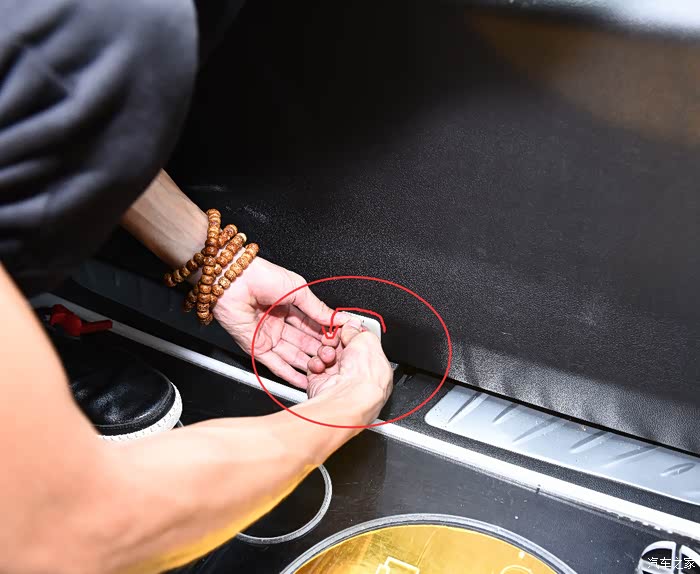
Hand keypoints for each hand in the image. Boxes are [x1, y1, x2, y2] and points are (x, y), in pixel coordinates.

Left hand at [212, 257, 342, 387]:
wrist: (234, 281)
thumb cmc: (261, 276)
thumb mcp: (298, 289)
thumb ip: (318, 309)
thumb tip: (339, 319)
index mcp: (290, 305)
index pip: (313, 325)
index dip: (326, 334)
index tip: (341, 342)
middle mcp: (279, 322)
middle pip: (304, 342)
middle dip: (320, 351)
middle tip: (335, 358)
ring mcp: (268, 336)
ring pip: (292, 356)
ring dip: (308, 364)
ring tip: (324, 371)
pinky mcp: (256, 348)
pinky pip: (275, 364)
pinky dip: (289, 374)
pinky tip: (303, 380)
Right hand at [306, 320, 392, 425]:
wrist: (347, 396)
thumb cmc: (365, 375)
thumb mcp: (366, 340)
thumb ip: (357, 330)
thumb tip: (352, 325)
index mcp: (374, 364)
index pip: (360, 344)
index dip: (351, 333)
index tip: (345, 327)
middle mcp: (356, 373)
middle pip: (341, 348)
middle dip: (335, 340)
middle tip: (334, 339)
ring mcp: (338, 379)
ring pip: (326, 355)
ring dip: (325, 351)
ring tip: (329, 355)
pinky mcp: (321, 384)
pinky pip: (314, 366)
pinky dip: (316, 363)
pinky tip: (321, 365)